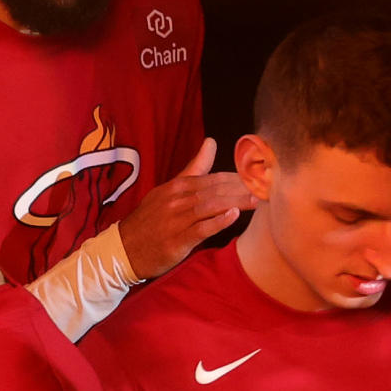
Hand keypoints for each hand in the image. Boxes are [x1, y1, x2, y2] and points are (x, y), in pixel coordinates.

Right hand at [116, 139, 248, 280]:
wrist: (123, 249)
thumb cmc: (151, 220)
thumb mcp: (169, 190)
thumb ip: (194, 168)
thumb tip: (211, 141)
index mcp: (176, 187)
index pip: (214, 178)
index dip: (239, 177)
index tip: (261, 178)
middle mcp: (176, 200)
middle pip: (216, 190)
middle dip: (243, 188)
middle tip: (267, 188)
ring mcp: (175, 220)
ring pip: (211, 206)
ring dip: (236, 203)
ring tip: (258, 201)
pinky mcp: (176, 240)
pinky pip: (200, 228)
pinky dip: (217, 221)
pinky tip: (233, 216)